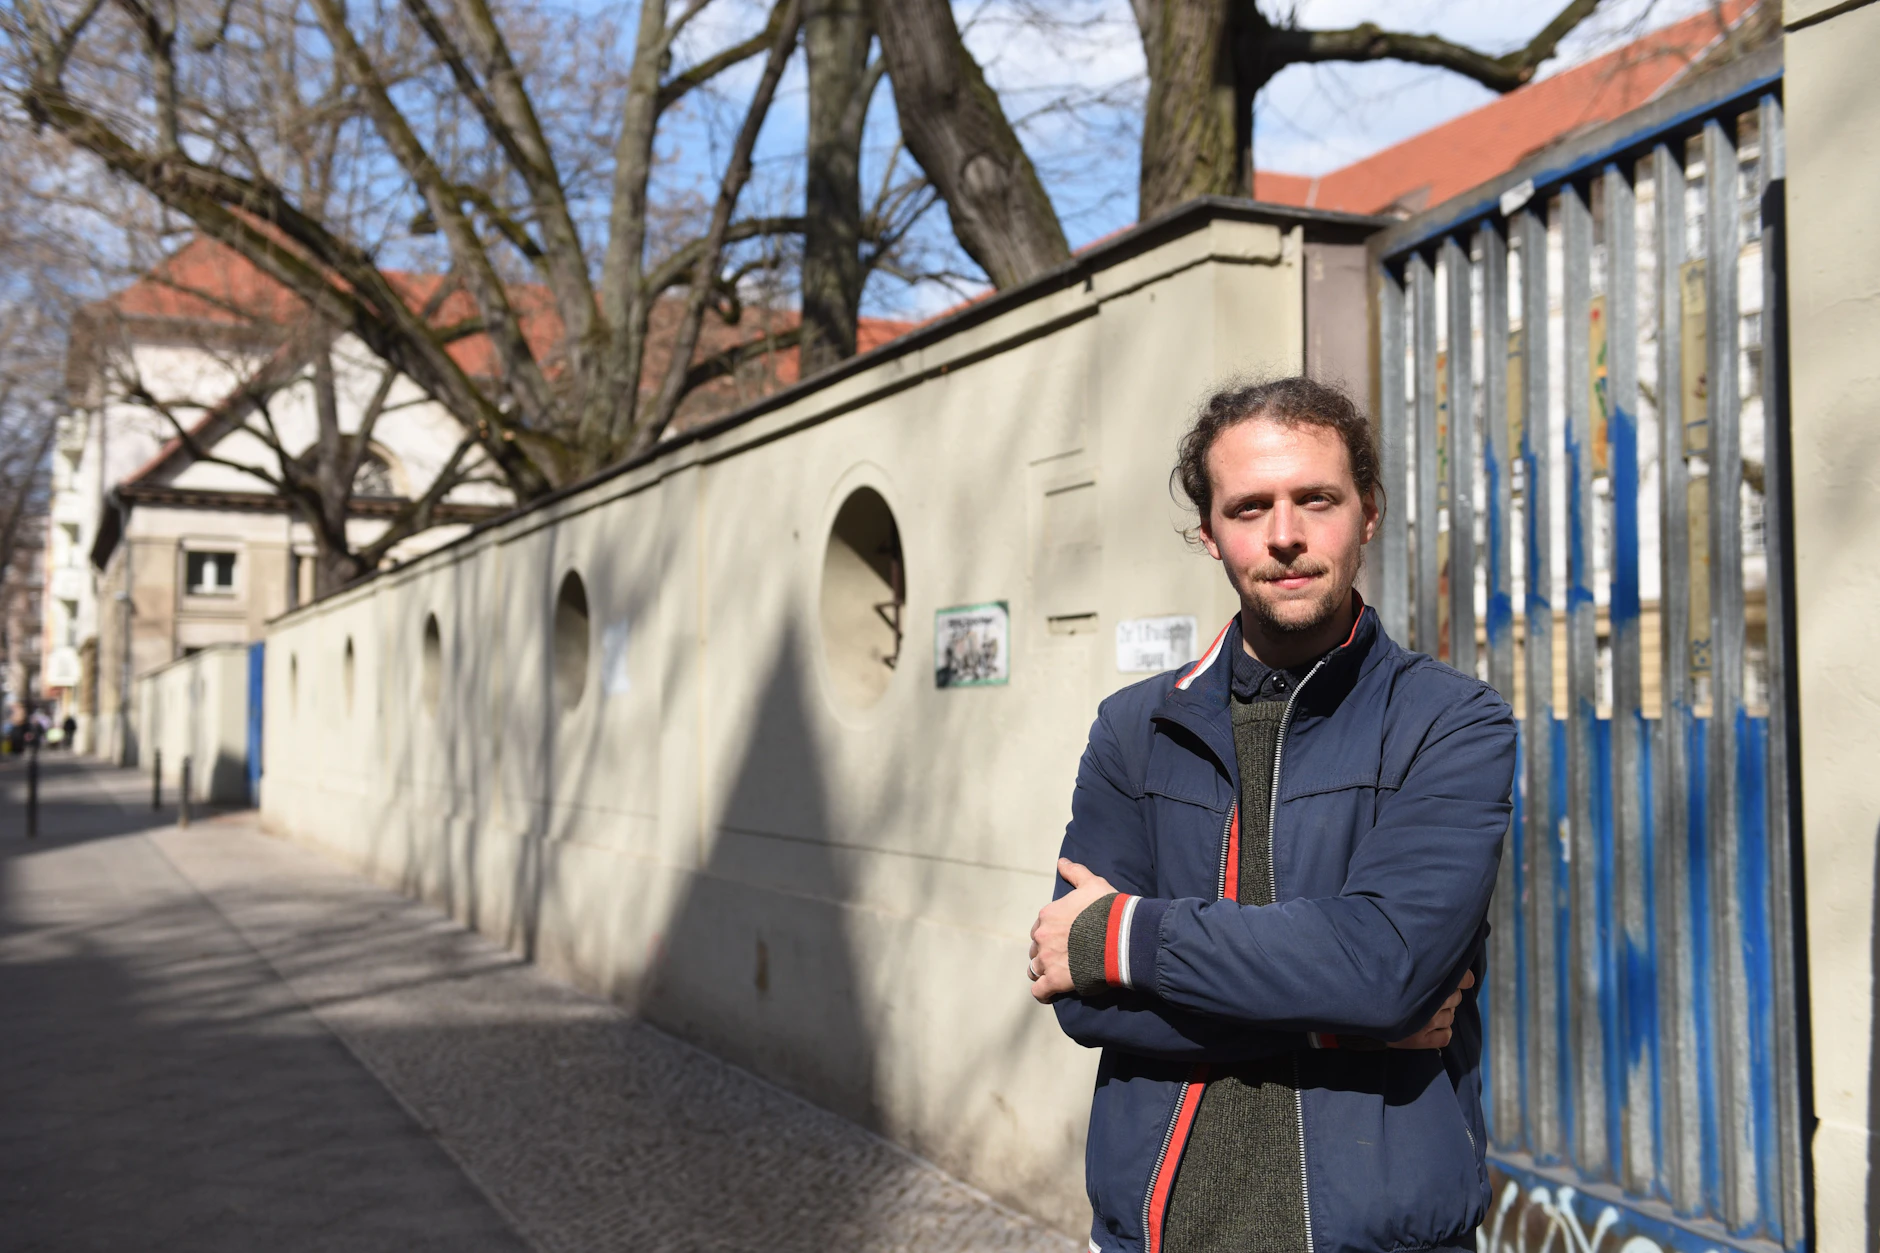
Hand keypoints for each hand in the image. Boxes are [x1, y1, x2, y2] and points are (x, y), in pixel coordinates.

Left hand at [1028, 859, 1116, 1002]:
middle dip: (1046, 952)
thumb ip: (1075, 872)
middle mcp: (1042, 937)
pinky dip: (1044, 993)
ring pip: (1035, 969)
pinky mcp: (1055, 981)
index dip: (1051, 933)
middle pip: (1036, 948)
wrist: (1121, 937)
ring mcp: (1047, 960)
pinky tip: (1051, 994)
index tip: (1064, 938)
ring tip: (1056, 975)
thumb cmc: (1108, 909)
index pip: (1040, 927)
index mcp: (1048, 915)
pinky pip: (1039, 991)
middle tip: (1064, 956)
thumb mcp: (1093, 883)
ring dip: (1043, 971)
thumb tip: (1061, 861)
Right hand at [1387, 969, 1475, 1048]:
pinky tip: (1431, 1028)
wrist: (1361, 1021)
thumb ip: (1421, 972)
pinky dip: (1443, 1032)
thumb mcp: (1398, 976)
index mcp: (1421, 985)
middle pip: (1455, 998)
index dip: (1464, 978)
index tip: (1466, 980)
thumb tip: (1456, 972)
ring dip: (1444, 1014)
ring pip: (1451, 1017)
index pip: (1456, 979)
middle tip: (1431, 997)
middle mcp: (1426, 1004)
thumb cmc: (1381, 994)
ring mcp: (1425, 1024)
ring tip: (1427, 1012)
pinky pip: (1446, 1036)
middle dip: (1448, 996)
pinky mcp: (1421, 1042)